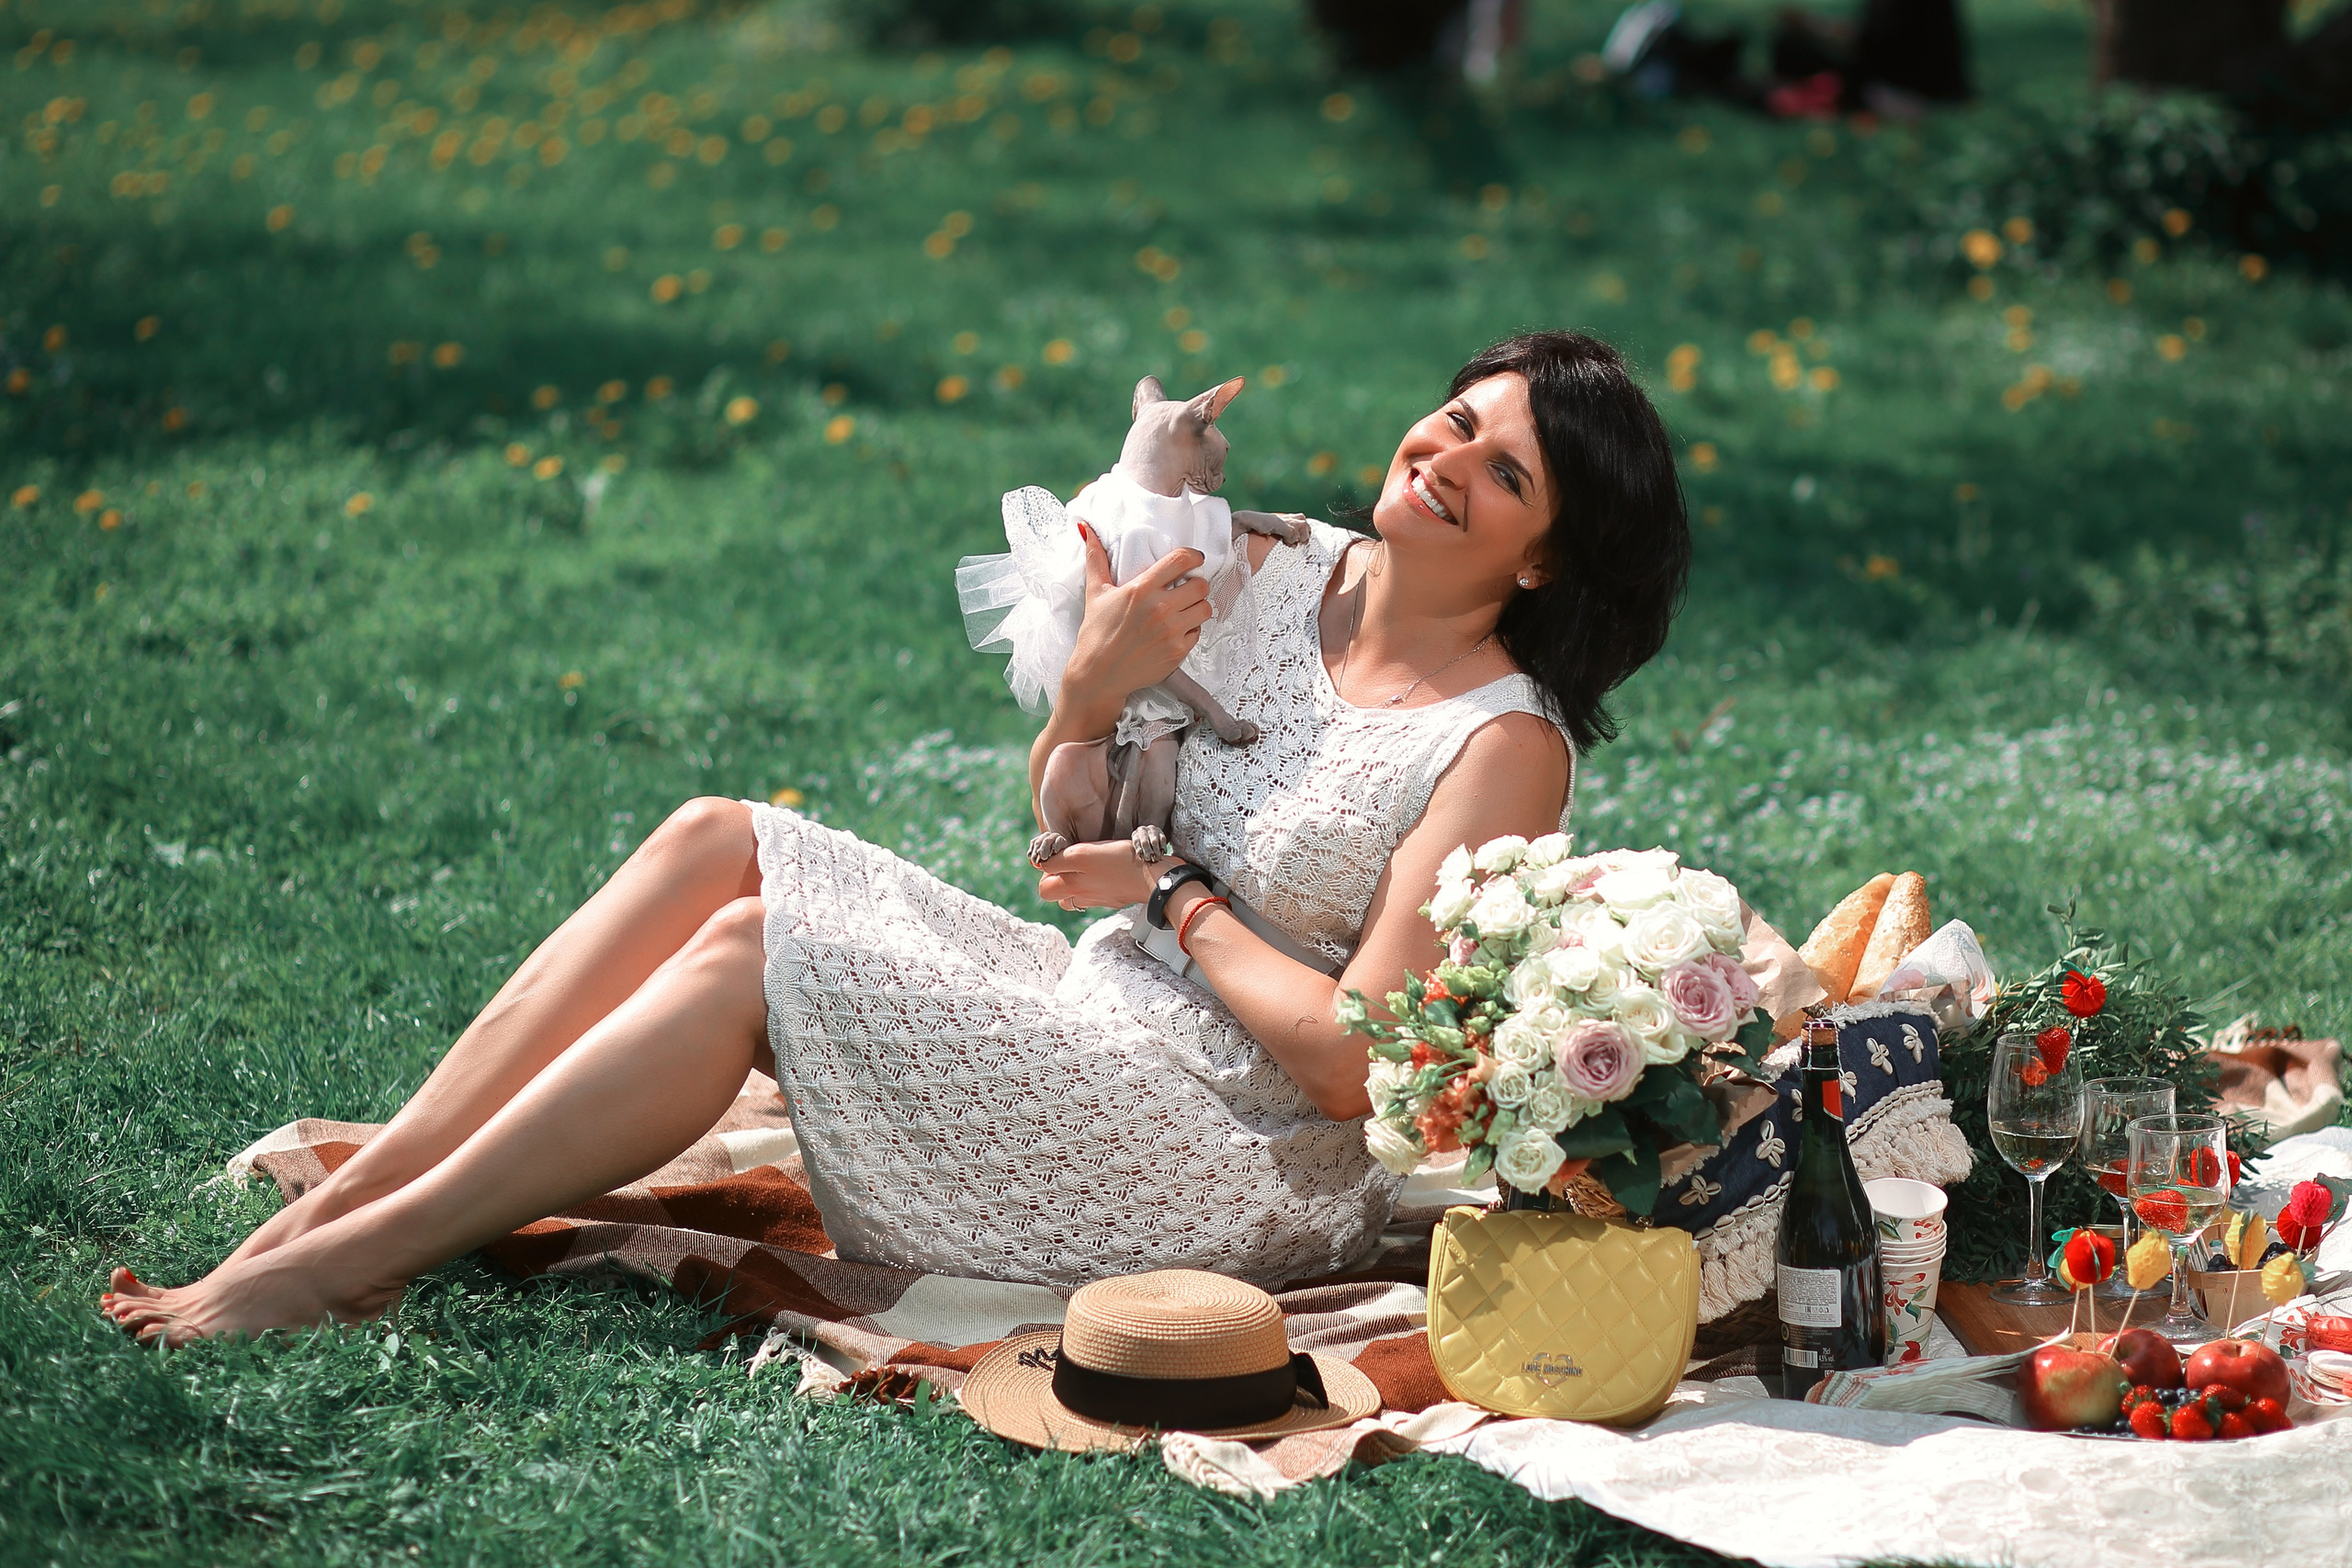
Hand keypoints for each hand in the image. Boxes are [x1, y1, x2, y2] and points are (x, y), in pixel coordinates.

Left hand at [1035, 840, 1160, 912]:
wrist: (1155, 879)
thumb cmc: (1121, 862)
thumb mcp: (1082, 855)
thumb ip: (1057, 861)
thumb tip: (1039, 864)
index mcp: (1071, 885)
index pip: (1043, 885)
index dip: (1046, 868)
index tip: (1057, 855)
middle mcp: (1082, 895)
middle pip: (1055, 893)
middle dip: (1055, 879)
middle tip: (1066, 863)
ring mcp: (1097, 898)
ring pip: (1074, 895)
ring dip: (1073, 882)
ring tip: (1084, 867)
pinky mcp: (1112, 897)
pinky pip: (1094, 893)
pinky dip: (1094, 884)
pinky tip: (1104, 871)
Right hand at [1059, 527, 1210, 723]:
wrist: (1098, 675)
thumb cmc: (1095, 634)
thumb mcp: (1095, 593)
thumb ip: (1096, 559)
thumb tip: (1087, 530)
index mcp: (1141, 589)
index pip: (1181, 560)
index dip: (1193, 556)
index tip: (1193, 559)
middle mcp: (1160, 609)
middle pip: (1201, 584)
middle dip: (1195, 584)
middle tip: (1185, 588)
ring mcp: (1171, 631)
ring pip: (1205, 608)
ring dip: (1197, 607)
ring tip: (1183, 609)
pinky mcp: (1178, 651)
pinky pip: (1198, 632)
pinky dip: (1191, 630)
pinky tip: (1175, 630)